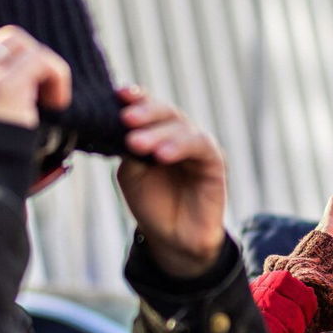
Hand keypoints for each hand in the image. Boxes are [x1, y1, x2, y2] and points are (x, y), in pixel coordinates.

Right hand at [0, 25, 71, 133]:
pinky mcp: (3, 87)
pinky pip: (39, 61)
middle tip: (39, 91)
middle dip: (23, 58)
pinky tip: (58, 102)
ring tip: (52, 98)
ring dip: (42, 65)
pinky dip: (56, 76)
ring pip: (17, 42)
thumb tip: (14, 91)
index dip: (2, 61)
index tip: (22, 88)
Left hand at [117, 87, 226, 278]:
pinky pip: (199, 145)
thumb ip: (129, 148)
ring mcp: (196, 145)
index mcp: (157, 131)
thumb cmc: (152, 203)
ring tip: (137, 143)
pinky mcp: (214, 161)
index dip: (135, 98)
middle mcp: (178, 133)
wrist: (174, 237)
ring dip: (158, 133)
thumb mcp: (132, 173)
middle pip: (164, 111)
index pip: (147, 107)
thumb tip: (119, 123)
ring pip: (180, 127)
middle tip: (126, 120)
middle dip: (145, 112)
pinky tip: (163, 155)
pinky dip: (179, 146)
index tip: (118, 95)